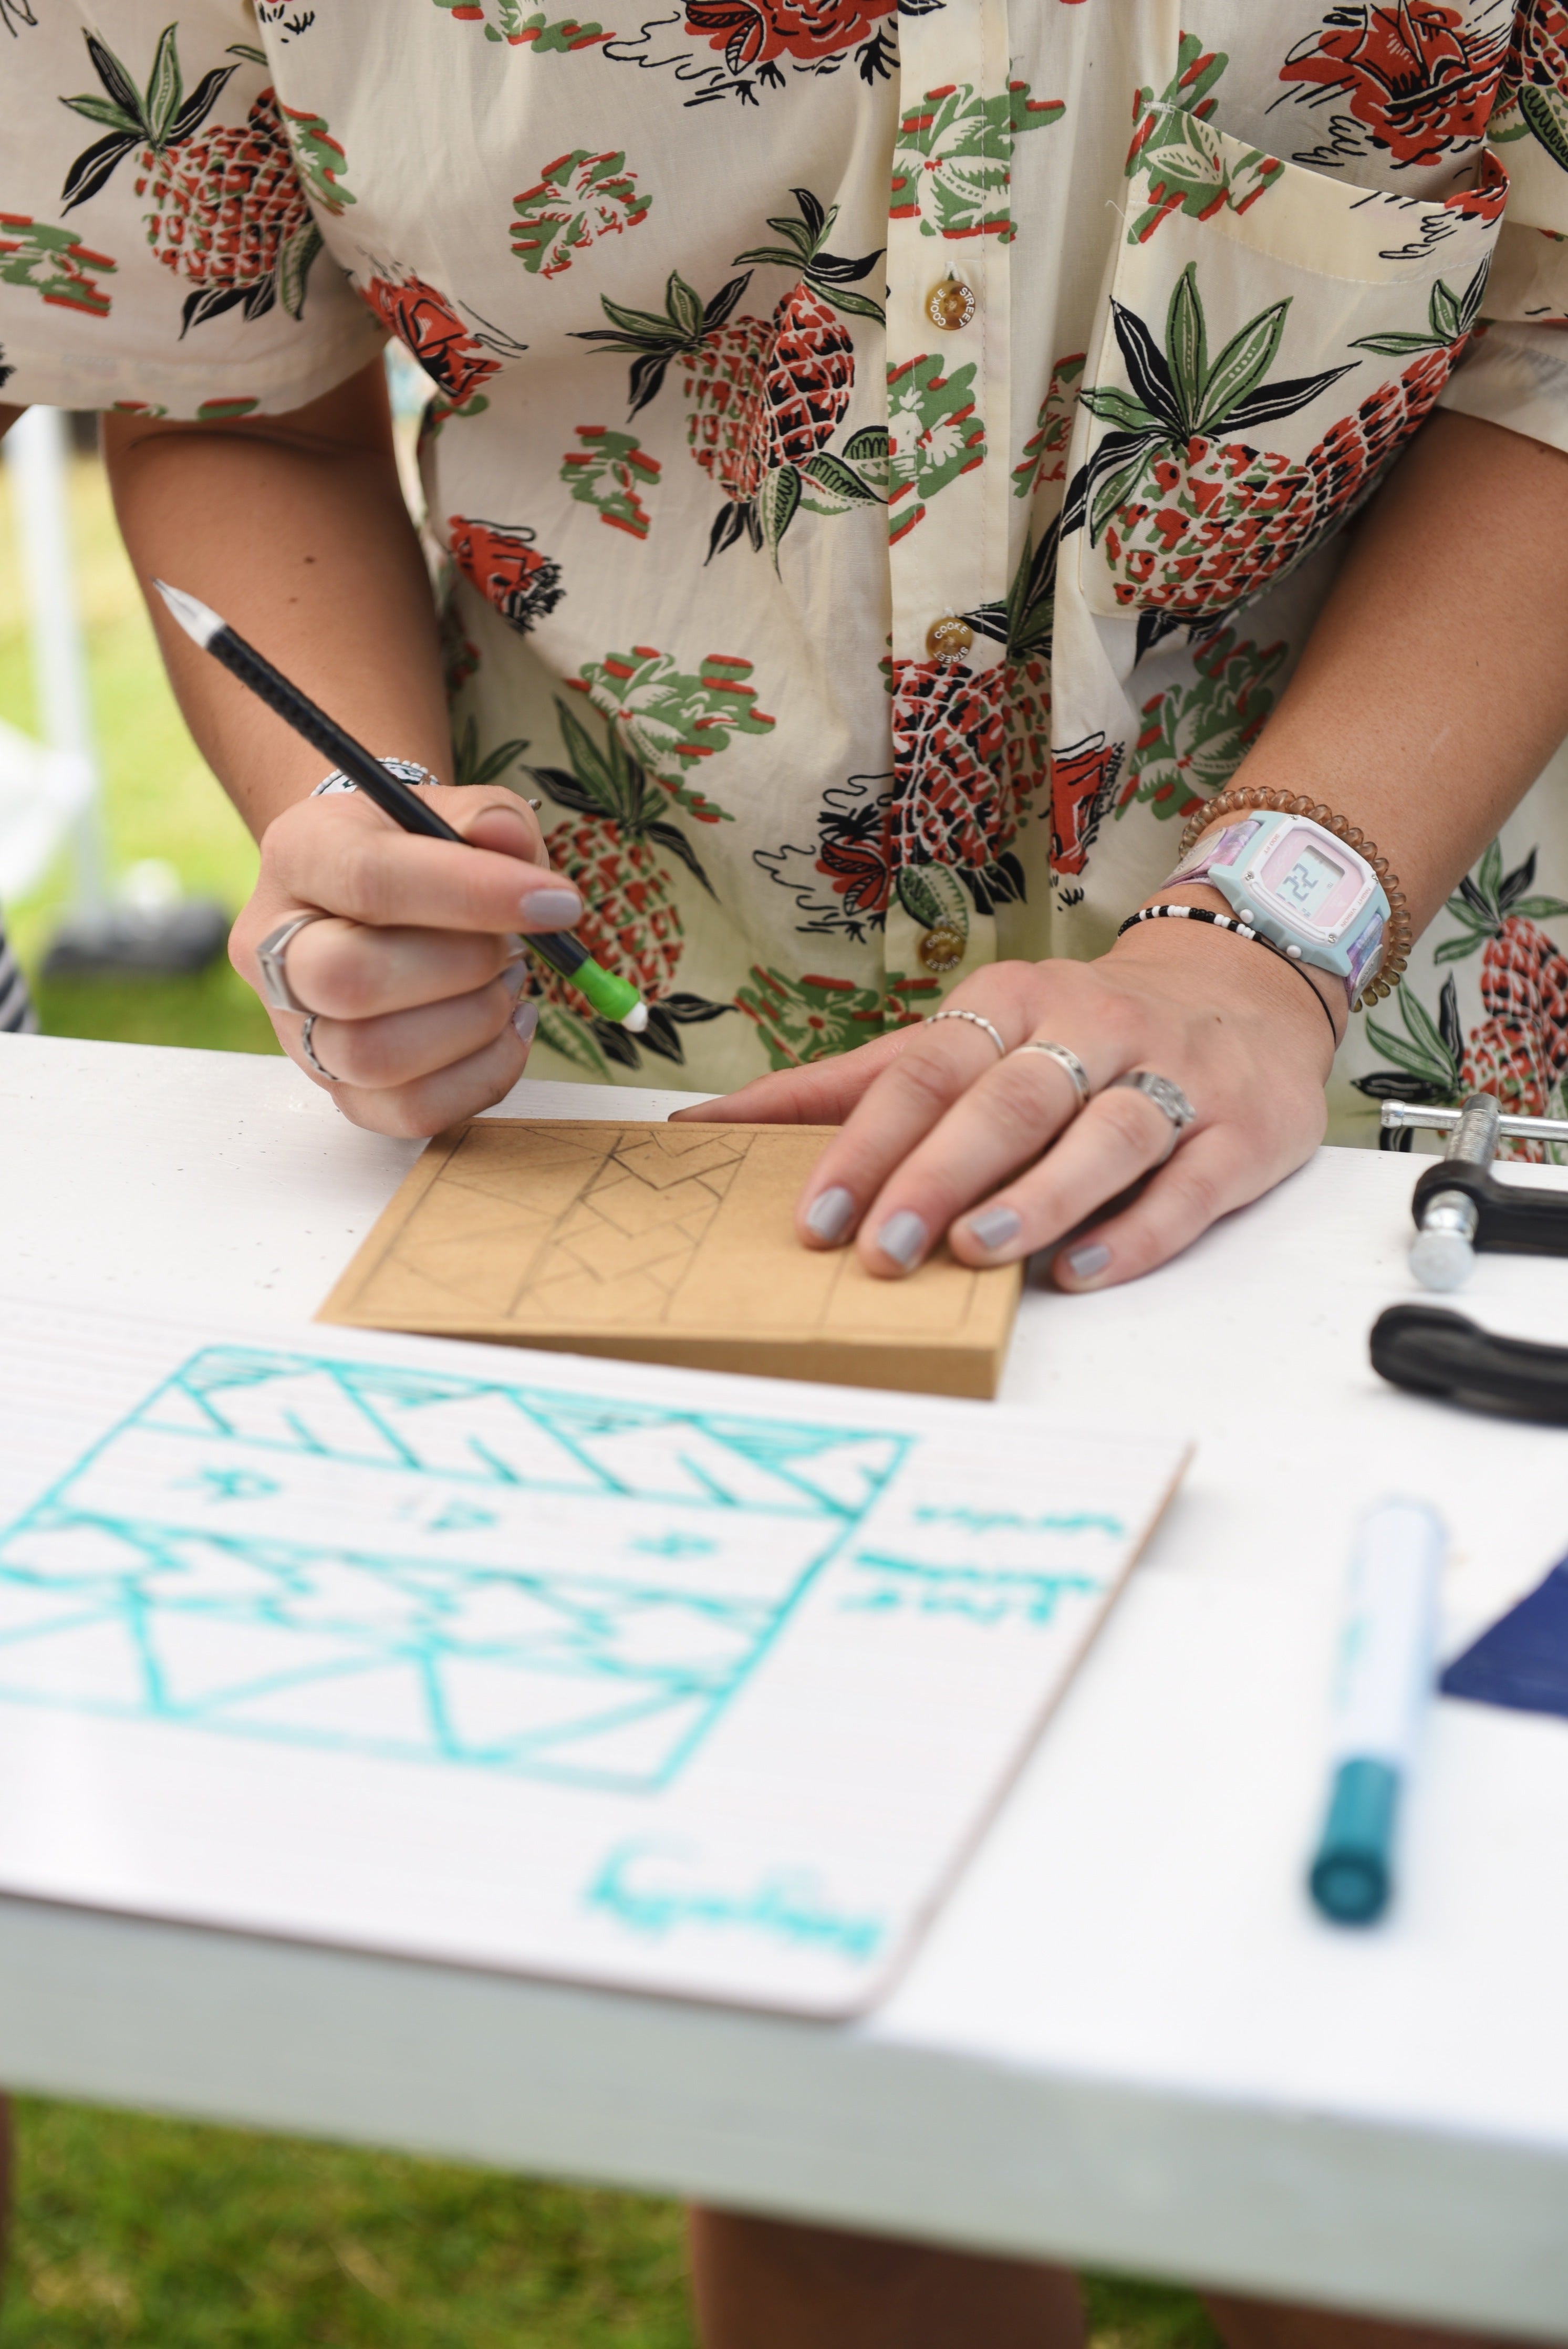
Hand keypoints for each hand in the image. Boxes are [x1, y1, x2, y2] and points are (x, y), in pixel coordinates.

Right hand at [230, 783, 575, 1135]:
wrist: (371, 895)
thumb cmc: (417, 851)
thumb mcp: (450, 809)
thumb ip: (489, 817)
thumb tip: (512, 842)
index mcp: (298, 855)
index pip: (369, 880)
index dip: (472, 894)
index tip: (557, 904)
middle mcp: (275, 947)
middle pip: (350, 981)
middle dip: (462, 967)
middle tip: (510, 948)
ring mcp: (297, 1028)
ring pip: (374, 1058)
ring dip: (474, 1025)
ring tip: (506, 986)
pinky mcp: (337, 1088)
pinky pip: (409, 1113)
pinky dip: (481, 1076)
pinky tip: (505, 1030)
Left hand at [673, 911, 1338, 1289]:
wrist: (1244, 992)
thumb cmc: (1073, 1036)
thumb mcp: (965, 1039)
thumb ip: (848, 1088)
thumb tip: (702, 1126)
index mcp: (1010, 1004)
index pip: (927, 1071)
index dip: (868, 1144)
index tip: (817, 1218)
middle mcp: (1092, 1030)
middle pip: (1010, 1100)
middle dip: (939, 1175)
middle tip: (882, 1251)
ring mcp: (1174, 1078)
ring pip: (1106, 1134)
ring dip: (1039, 1195)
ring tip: (976, 1251)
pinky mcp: (1240, 1132)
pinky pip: (1189, 1184)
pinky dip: (1136, 1231)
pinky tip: (1080, 1271)